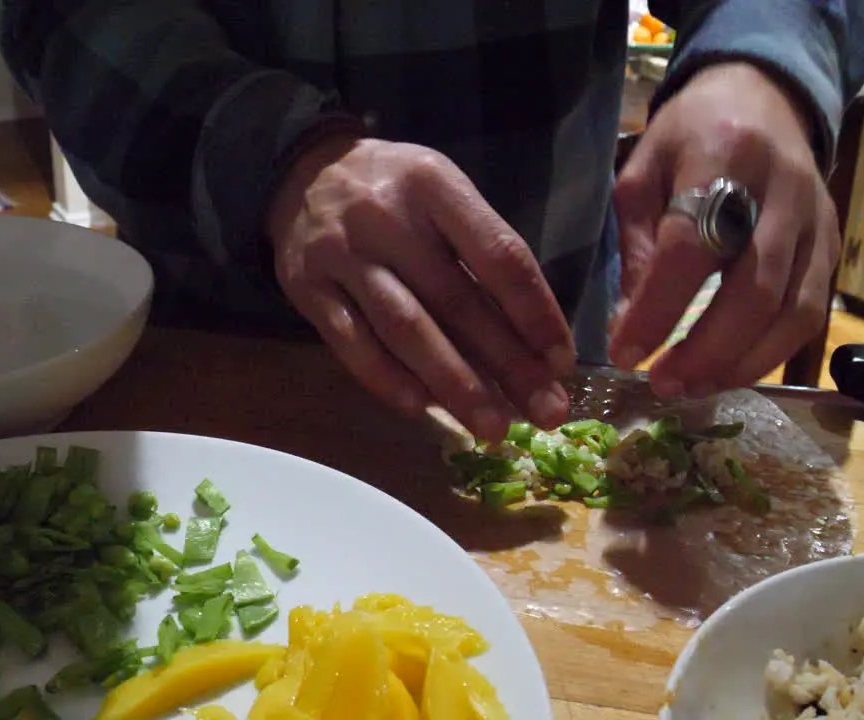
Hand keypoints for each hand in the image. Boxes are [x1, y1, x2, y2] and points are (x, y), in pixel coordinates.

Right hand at [266, 136, 575, 442]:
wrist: (301, 173)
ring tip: (492, 427)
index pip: (499, 256)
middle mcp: (387, 218)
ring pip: (406, 330)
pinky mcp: (308, 288)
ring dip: (454, 385)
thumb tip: (533, 340)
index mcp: (435, 186)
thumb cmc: (394, 192)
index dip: (536, 314)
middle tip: (545, 412)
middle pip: (457, 301)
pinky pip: (352, 344)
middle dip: (508, 364)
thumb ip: (481, 252)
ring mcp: (342, 255)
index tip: (562, 363)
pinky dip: (388, 380)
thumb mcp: (443, 194)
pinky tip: (422, 409)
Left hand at [609, 62, 839, 397]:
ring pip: (792, 309)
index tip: (624, 351)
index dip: (658, 308)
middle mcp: (781, 189)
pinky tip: (732, 370)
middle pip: (753, 287)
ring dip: (742, 362)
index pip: (691, 246)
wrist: (765, 95)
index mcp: (721, 156)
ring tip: (694, 387)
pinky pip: (812, 312)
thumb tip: (630, 326)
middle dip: (705, 349)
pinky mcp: (834, 243)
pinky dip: (772, 352)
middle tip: (663, 385)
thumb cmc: (691, 136)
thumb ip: (636, 245)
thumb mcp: (642, 172)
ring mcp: (817, 219)